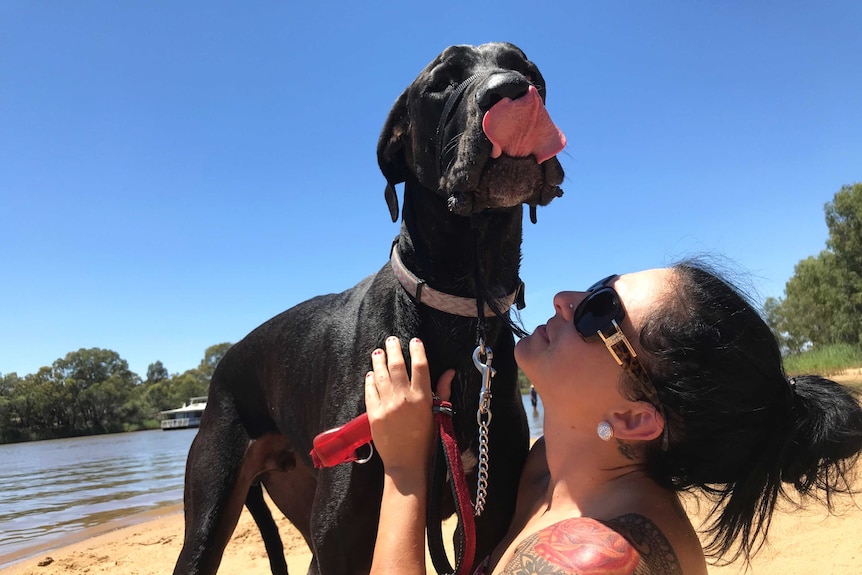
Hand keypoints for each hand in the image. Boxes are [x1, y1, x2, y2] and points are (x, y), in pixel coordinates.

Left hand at [364, 337, 452, 475]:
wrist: (406, 463)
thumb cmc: (426, 440)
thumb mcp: (438, 415)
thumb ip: (443, 391)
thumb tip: (450, 372)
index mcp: (422, 398)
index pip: (420, 366)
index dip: (417, 350)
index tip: (415, 340)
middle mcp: (404, 399)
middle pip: (397, 366)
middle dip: (393, 349)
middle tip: (391, 339)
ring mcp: (387, 406)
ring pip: (381, 375)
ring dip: (378, 361)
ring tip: (378, 352)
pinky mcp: (374, 414)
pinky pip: (370, 392)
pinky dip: (370, 380)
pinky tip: (371, 374)